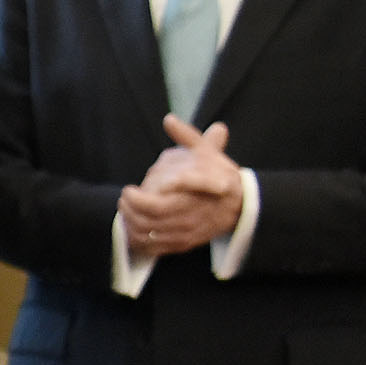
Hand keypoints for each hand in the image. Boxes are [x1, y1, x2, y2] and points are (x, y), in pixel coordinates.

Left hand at [120, 115, 244, 258]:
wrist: (240, 206)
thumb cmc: (220, 174)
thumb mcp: (208, 152)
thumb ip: (188, 137)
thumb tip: (168, 119)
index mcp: (207, 186)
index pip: (188, 185)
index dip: (163, 186)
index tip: (138, 186)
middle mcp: (198, 210)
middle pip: (158, 211)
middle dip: (133, 203)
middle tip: (126, 193)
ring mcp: (191, 229)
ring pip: (152, 229)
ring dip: (131, 218)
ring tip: (125, 206)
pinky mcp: (184, 243)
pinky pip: (154, 246)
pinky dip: (137, 237)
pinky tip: (130, 225)